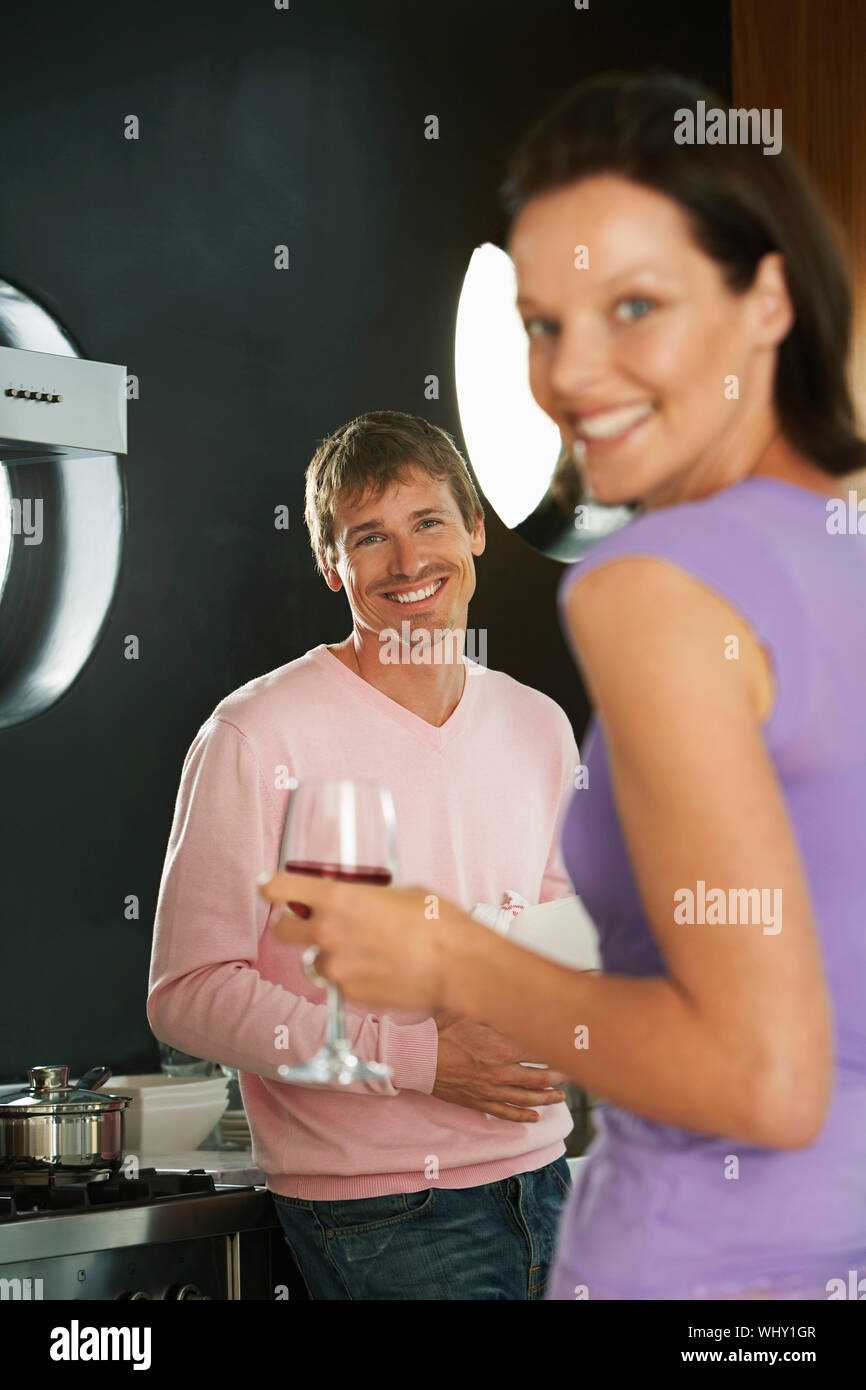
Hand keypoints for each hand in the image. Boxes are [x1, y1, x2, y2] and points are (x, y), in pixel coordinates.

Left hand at [258, 870, 471, 1011]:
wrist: (456, 964)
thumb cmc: (436, 922)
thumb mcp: (399, 893)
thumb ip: (366, 898)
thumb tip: (359, 903)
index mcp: (337, 898)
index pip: (279, 888)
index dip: (272, 886)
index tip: (270, 887)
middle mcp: (327, 932)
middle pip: (283, 930)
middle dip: (294, 927)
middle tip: (315, 925)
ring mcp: (335, 966)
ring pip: (314, 961)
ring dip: (329, 956)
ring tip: (366, 953)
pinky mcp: (348, 994)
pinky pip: (339, 983)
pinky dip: (352, 977)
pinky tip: (380, 970)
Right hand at [432, 1011, 568, 1122]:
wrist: (416, 1057)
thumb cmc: (441, 1031)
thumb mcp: (472, 1014)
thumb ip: (497, 1013)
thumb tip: (517, 1005)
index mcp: (502, 1047)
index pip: (542, 1050)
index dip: (559, 1049)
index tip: (572, 1046)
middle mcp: (501, 1071)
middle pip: (541, 1078)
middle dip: (560, 1076)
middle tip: (573, 1072)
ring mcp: (490, 1089)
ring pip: (527, 1098)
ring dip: (547, 1098)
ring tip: (560, 1097)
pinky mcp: (478, 1101)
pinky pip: (505, 1112)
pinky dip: (522, 1117)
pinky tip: (533, 1117)